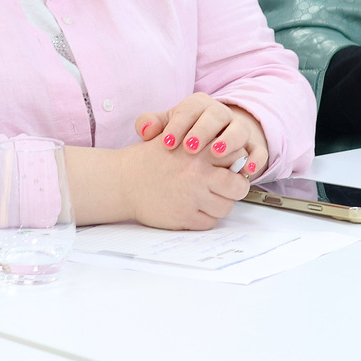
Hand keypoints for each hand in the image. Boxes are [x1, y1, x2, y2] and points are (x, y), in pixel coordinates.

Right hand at [118, 136, 249, 229]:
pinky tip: (193, 209)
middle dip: (236, 188)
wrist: (122, 181)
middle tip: (227, 187)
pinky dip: (204, 218)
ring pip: (225, 207)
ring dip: (219, 204)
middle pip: (238, 186)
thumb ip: (202, 142)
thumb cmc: (148, 160)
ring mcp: (192, 196)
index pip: (237, 155)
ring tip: (205, 198)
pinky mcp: (184, 216)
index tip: (229, 166)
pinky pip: (209, 222)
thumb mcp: (175, 138)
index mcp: (198, 150)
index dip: (236, 162)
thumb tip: (231, 151)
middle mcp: (198, 173)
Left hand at [134, 92, 267, 179]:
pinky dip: (255, 159)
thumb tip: (145, 130)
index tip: (166, 143)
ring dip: (229, 140)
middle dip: (203, 130)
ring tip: (216, 153)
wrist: (211, 143)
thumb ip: (153, 125)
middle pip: (216, 115)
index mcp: (199, 105)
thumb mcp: (167, 128)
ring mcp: (238, 129)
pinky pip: (258, 150)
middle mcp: (221, 114)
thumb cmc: (184, 136)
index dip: (179, 124)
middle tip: (189, 148)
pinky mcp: (252, 147)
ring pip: (239, 129)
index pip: (190, 108)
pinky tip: (246, 170)